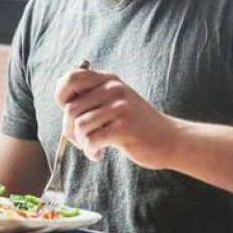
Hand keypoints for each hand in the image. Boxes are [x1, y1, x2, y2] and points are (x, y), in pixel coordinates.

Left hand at [55, 68, 181, 168]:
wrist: (170, 139)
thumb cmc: (136, 124)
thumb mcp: (115, 101)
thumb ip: (92, 96)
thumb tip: (62, 102)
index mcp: (108, 79)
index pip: (71, 78)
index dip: (61, 96)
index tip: (69, 114)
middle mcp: (113, 88)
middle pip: (71, 108)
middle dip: (70, 129)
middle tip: (81, 140)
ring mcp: (119, 107)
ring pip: (79, 125)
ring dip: (81, 143)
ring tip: (92, 147)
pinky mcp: (124, 127)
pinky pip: (91, 140)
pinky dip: (90, 151)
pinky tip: (98, 154)